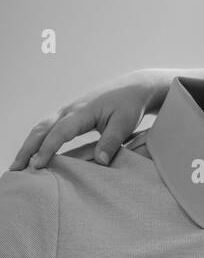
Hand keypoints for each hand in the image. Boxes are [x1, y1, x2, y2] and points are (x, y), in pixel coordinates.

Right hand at [10, 70, 166, 170]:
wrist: (134, 88)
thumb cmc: (130, 106)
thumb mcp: (125, 122)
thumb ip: (112, 141)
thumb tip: (101, 162)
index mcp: (82, 111)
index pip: (60, 132)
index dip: (48, 149)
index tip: (37, 165)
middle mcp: (70, 110)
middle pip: (42, 129)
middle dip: (27, 149)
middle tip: (16, 169)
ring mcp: (67, 111)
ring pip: (41, 128)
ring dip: (28, 145)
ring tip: (18, 165)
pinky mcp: (70, 115)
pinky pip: (48, 127)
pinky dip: (37, 140)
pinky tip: (34, 154)